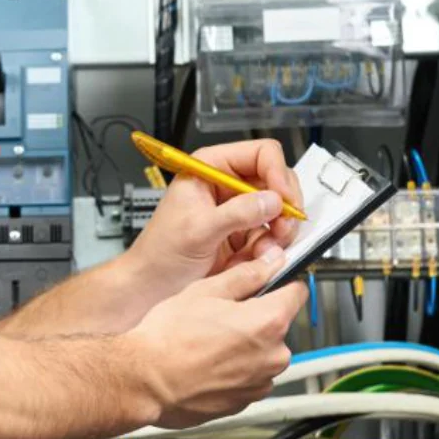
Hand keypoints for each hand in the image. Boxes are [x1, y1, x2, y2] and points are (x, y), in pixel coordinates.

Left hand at [126, 139, 303, 299]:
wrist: (154, 285)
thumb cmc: (162, 252)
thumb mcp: (199, 229)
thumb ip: (237, 213)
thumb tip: (272, 201)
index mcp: (210, 167)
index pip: (261, 153)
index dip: (277, 173)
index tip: (284, 200)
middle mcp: (227, 184)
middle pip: (276, 181)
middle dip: (284, 206)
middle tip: (282, 228)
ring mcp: (238, 209)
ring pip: (279, 210)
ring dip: (280, 230)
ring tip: (266, 248)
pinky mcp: (244, 233)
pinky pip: (273, 234)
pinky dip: (273, 247)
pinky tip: (258, 257)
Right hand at [129, 252, 307, 428]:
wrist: (146, 380)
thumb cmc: (169, 338)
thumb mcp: (205, 290)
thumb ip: (246, 275)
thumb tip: (268, 264)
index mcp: (268, 322)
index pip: (297, 293)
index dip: (281, 283)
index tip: (270, 283)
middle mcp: (273, 356)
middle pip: (277, 325)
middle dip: (255, 317)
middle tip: (220, 313)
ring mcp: (260, 382)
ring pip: (262, 353)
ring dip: (244, 346)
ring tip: (208, 341)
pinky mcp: (245, 401)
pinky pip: (248, 377)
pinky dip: (233, 369)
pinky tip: (206, 361)